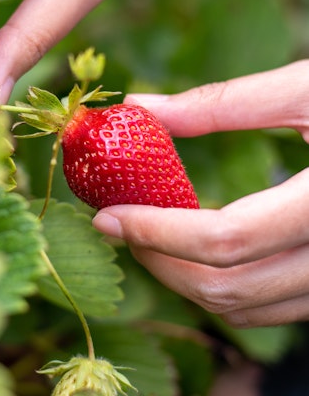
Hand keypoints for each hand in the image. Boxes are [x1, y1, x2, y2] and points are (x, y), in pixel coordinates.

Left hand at [93, 61, 308, 326]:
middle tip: (118, 223)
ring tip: (148, 235)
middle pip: (226, 287)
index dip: (156, 230)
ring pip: (244, 308)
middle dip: (159, 260)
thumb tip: (141, 106)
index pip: (225, 239)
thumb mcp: (307, 88)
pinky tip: (196, 249)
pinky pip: (268, 306)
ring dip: (183, 278)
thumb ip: (222, 103)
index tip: (106, 214)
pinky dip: (220, 285)